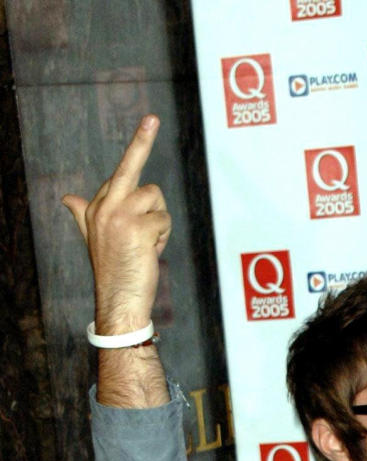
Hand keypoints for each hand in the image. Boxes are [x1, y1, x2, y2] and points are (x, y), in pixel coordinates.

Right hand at [62, 115, 168, 334]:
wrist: (118, 301)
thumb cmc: (114, 270)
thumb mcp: (95, 238)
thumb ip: (84, 214)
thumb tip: (67, 198)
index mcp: (94, 206)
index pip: (120, 173)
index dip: (138, 150)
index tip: (150, 121)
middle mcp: (103, 206)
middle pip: (129, 168)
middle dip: (142, 141)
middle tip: (153, 117)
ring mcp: (118, 216)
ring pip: (156, 200)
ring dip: (159, 223)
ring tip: (146, 244)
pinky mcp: (135, 228)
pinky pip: (163, 221)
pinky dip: (163, 238)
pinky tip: (150, 252)